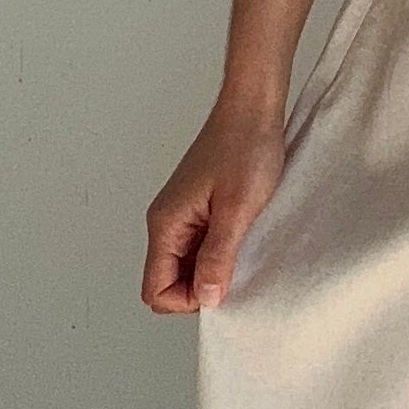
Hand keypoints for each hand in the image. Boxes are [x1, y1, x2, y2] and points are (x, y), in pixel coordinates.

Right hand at [144, 97, 286, 312]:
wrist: (253, 108)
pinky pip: (200, 246)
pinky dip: (219, 252)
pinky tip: (243, 239)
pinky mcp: (199, 209)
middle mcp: (166, 222)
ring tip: (242, 251)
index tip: (221, 285)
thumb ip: (218, 256)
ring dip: (212, 269)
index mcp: (166, 224)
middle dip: (200, 288)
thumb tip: (206, 299)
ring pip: (185, 265)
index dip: (187, 300)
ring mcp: (182, 216)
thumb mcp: (237, 209)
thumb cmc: (246, 148)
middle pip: (168, 280)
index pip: (155, 289)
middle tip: (236, 270)